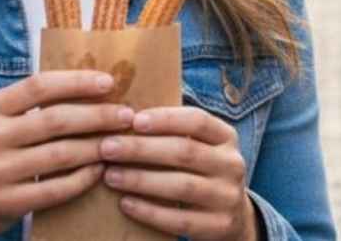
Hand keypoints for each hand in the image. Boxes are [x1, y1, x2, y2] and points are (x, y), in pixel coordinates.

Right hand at [0, 71, 133, 240]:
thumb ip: (33, 103)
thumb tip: (93, 86)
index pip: (39, 86)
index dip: (77, 82)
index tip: (109, 82)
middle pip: (55, 120)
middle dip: (98, 115)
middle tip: (127, 115)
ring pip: (60, 155)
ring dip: (97, 146)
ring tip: (120, 141)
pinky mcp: (6, 202)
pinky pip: (56, 189)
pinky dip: (83, 178)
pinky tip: (100, 169)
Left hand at [101, 106, 257, 240]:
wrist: (232, 215)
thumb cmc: (201, 170)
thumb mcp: (201, 146)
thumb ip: (174, 132)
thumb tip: (126, 115)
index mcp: (227, 137)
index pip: (198, 121)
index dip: (165, 118)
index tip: (133, 120)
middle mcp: (232, 165)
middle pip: (185, 152)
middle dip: (142, 149)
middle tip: (107, 147)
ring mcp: (227, 197)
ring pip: (181, 186)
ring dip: (141, 180)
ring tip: (110, 175)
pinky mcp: (218, 226)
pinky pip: (179, 220)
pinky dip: (149, 211)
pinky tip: (125, 203)